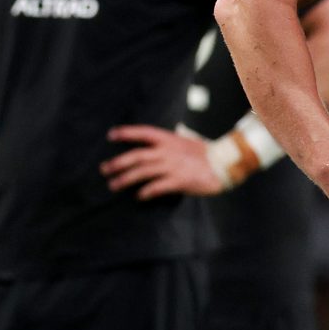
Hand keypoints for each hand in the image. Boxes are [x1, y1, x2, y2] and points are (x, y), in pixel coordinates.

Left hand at [101, 125, 223, 199]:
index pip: (143, 133)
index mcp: (169, 139)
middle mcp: (167, 151)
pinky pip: (158, 187)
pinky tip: (138, 196)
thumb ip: (169, 142)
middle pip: (137, 156)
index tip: (110, 136)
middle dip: (118, 163)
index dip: (127, 133)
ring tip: (113, 186)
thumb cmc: (204, 153)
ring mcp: (173, 166)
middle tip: (103, 169)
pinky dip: (146, 191)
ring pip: (143, 172)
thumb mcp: (185, 141)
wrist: (225, 163)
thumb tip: (155, 142)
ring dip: (126, 179)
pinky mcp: (180, 181)